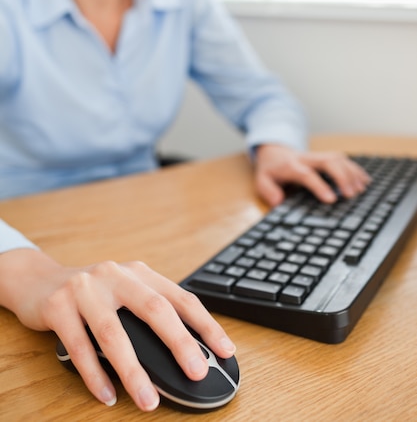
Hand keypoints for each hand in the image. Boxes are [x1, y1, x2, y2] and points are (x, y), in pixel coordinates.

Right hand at [0, 249, 235, 411]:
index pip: (180, 297)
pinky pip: (78, 346)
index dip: (206, 324)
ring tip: (148, 401)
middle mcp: (115, 275)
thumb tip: (188, 353)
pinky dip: (94, 375)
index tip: (226, 350)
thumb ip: (149, 313)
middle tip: (196, 372)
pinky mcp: (58, 305)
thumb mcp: (124, 292)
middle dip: (178, 343)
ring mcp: (85, 288)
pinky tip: (107, 395)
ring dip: (133, 371)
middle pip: (153, 309)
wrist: (38, 280)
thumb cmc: (91, 293)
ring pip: (113, 333)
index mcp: (139, 272)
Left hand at [254, 143, 370, 206]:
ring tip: (360, 189)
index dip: (319, 186)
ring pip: (338, 158)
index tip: (331, 200)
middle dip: (342, 176)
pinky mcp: (325, 156)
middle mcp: (307, 158)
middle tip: (351, 194)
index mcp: (291, 166)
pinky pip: (343, 159)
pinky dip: (355, 169)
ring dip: (351, 172)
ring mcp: (318, 156)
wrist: (274, 151)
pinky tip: (365, 180)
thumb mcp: (261, 180)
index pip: (307, 175)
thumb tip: (278, 201)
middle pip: (328, 161)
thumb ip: (268, 191)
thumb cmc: (271, 169)